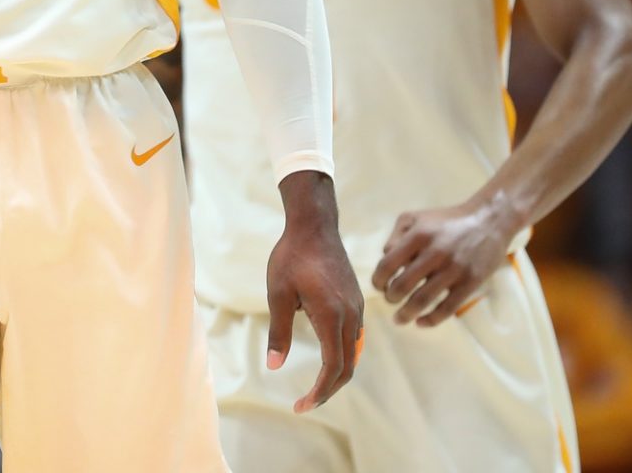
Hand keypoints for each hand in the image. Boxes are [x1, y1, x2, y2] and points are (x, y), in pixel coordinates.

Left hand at [266, 171, 363, 413]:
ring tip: (316, 387)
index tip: (301, 406)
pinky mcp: (357, 300)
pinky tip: (328, 357)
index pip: (333, 367)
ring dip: (337, 373)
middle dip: (329, 390)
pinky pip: (354, 337)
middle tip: (306, 404)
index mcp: (332, 315)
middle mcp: (351, 315)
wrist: (315, 225)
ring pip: (353, 353)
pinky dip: (343, 355)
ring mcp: (357, 307)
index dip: (319, 392)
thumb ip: (279, 331)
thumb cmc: (292, 256)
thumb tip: (274, 366)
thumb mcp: (277, 293)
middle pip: (348, 366)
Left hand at [372, 197, 519, 327]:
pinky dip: (431, 320)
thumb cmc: (446, 220)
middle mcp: (435, 252)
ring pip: (422, 300)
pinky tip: (421, 323)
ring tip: (399, 318)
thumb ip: (396, 235)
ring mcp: (453, 269)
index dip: (378, 280)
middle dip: (390, 298)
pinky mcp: (470, 283)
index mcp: (418, 235)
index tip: (378, 286)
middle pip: (402, 286)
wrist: (488, 221)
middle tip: (390, 300)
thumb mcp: (416, 217)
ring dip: (406, 313)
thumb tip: (384, 259)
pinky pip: (447, 308)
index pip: (388, 264)